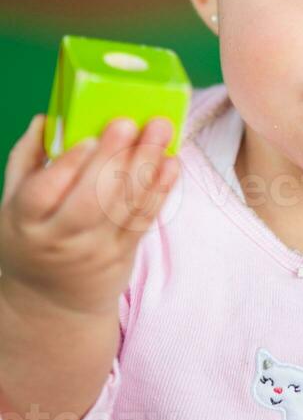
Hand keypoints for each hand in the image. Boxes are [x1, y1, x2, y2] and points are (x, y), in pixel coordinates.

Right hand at [0, 114, 179, 316]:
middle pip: (89, 200)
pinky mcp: (123, 254)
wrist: (52, 302)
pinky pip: (143, 219)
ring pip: (122, 207)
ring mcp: (95, 249)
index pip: (43, 194)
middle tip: (129, 123)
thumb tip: (48, 117)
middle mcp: (60, 238)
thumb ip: (27, 158)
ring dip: (145, 165)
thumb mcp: (12, 203)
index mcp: (26, 222)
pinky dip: (160, 190)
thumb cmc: (33, 236)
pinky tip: (170, 162)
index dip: (67, 166)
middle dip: (112, 159)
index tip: (89, 137)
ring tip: (160, 128)